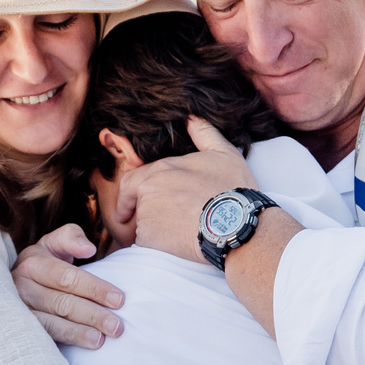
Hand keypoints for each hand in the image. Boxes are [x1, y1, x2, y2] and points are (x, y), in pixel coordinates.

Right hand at [11, 224, 123, 349]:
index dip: (94, 288)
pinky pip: (45, 336)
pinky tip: (85, 345)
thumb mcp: (54, 243)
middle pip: (62, 303)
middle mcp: (21, 286)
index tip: (119, 299)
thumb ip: (71, 237)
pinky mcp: (20, 328)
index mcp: (32, 262)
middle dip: (92, 314)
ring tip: (102, 340)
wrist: (13, 284)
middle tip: (117, 326)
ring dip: (79, 332)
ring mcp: (18, 309)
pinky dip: (67, 341)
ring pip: (52, 323)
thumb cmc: (45, 263)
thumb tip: (88, 249)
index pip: (67, 277)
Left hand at [119, 118, 256, 262]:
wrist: (236, 224)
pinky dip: (156, 246)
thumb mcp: (224, 153)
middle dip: (134, 211)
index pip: (133, 180)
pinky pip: (146, 244)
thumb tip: (191, 117)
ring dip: (152, 230)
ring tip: (176, 233)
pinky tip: (176, 245)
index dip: (132, 192)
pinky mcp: (149, 239)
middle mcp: (148, 190)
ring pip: (140, 224)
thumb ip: (204, 133)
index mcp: (161, 168)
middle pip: (133, 202)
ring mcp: (147, 215)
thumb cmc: (233, 189)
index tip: (129, 204)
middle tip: (138, 222)